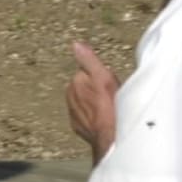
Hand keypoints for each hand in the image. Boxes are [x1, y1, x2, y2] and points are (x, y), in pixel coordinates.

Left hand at [66, 41, 119, 163]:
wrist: (109, 136)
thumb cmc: (111, 107)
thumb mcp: (104, 77)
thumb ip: (89, 59)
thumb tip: (76, 45)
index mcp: (76, 81)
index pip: (87, 72)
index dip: (100, 76)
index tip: (109, 83)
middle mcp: (70, 96)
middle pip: (85, 87)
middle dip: (95, 90)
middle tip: (110, 97)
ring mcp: (73, 112)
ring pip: (85, 102)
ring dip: (94, 104)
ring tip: (108, 109)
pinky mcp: (77, 126)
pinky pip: (85, 117)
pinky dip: (93, 117)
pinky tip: (103, 119)